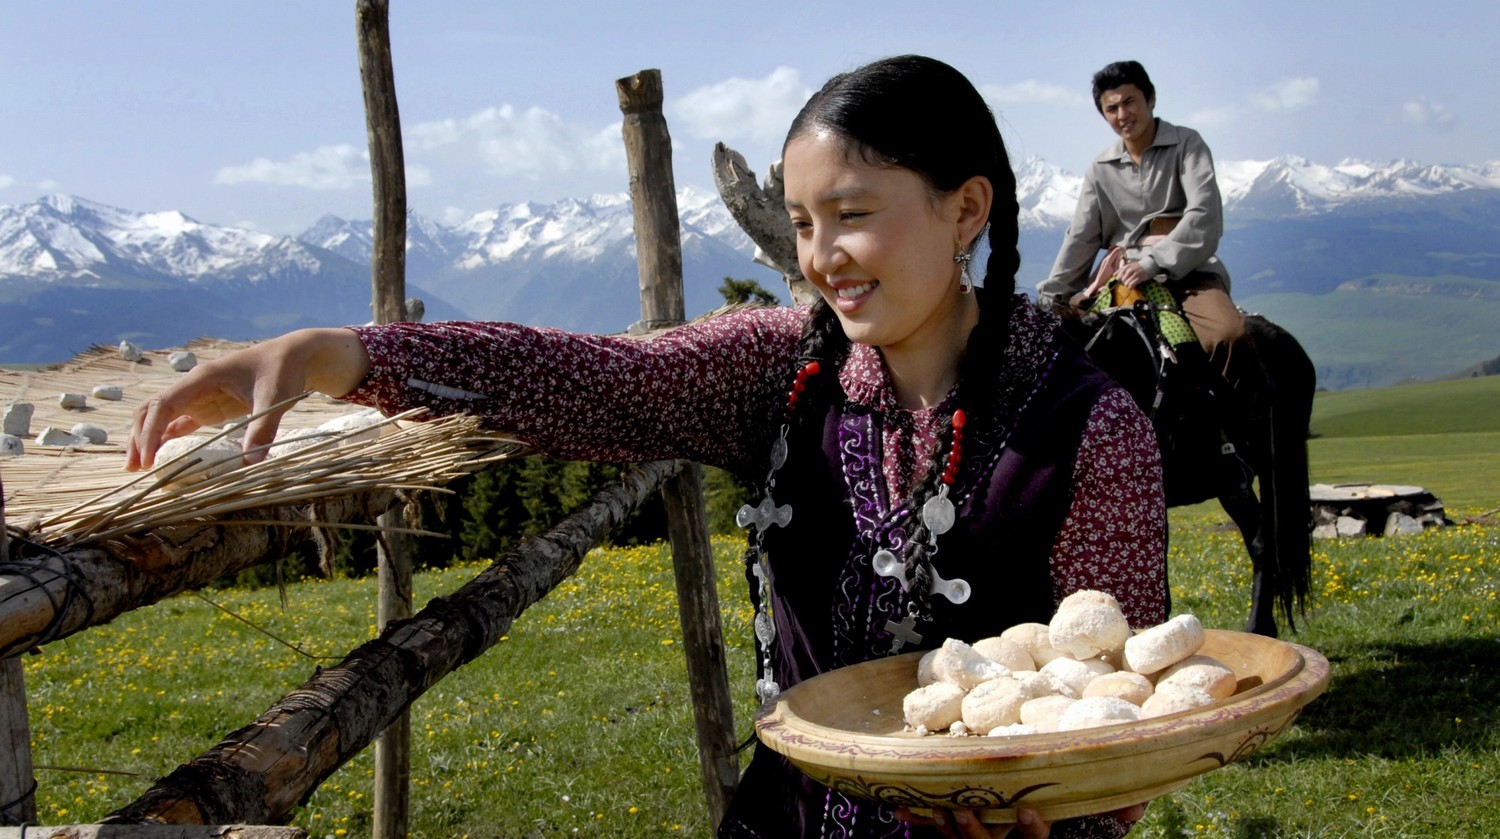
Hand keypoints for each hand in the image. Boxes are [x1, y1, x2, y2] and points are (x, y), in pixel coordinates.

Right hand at [125, 328, 369, 470]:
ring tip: (141, 467)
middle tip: (135, 468)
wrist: (293, 357)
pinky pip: (179, 423)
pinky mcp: (208, 407)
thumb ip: (263, 429)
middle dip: (139, 437)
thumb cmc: (282, 372)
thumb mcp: (275, 399)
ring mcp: (199, 397)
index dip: (150, 431)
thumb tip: (250, 463)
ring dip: (148, 438)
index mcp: (202, 378)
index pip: (163, 404)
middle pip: (152, 410)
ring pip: (161, 417)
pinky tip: (161, 459)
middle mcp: (193, 386)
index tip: (148, 458)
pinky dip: (166, 439)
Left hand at [895, 803, 1147, 837]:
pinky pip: (939, 838)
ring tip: (937, 804)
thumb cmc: (1073, 830)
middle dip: (976, 832)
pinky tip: (898, 805)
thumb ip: (1114, 815)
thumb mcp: (1094, 829)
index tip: (1027, 811)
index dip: (1031, 834)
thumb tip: (1138, 799)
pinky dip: (920, 823)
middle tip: (963, 808)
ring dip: (947, 828)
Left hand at [1114, 261, 1150, 288]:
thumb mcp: (1128, 266)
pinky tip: (1133, 286)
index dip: (1119, 280)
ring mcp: (1134, 274)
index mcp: (1125, 267)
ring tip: (1131, 283)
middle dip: (1124, 282)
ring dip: (1128, 285)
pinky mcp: (1139, 278)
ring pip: (1126, 284)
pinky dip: (1131, 286)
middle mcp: (1128, 270)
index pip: (1117, 277)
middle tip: (1128, 281)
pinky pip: (1131, 285)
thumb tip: (1114, 275)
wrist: (1149, 265)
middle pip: (1122, 281)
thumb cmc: (1137, 267)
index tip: (1122, 280)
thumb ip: (1121, 270)